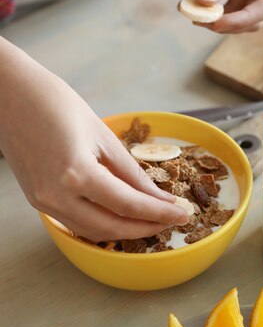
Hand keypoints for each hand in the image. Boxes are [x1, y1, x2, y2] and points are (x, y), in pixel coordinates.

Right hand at [0, 39, 188, 241]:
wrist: (6, 94)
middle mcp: (57, 196)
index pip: (128, 205)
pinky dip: (102, 226)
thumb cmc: (52, 102)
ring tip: (150, 222)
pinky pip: (77, 224)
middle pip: (112, 227)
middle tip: (169, 222)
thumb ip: (130, 172)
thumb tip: (157, 196)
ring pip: (93, 232)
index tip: (181, 215)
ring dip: (124, 231)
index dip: (159, 213)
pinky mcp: (39, 202)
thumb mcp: (102, 134)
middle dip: (145, 228)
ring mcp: (44, 202)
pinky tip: (120, 218)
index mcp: (76, 173)